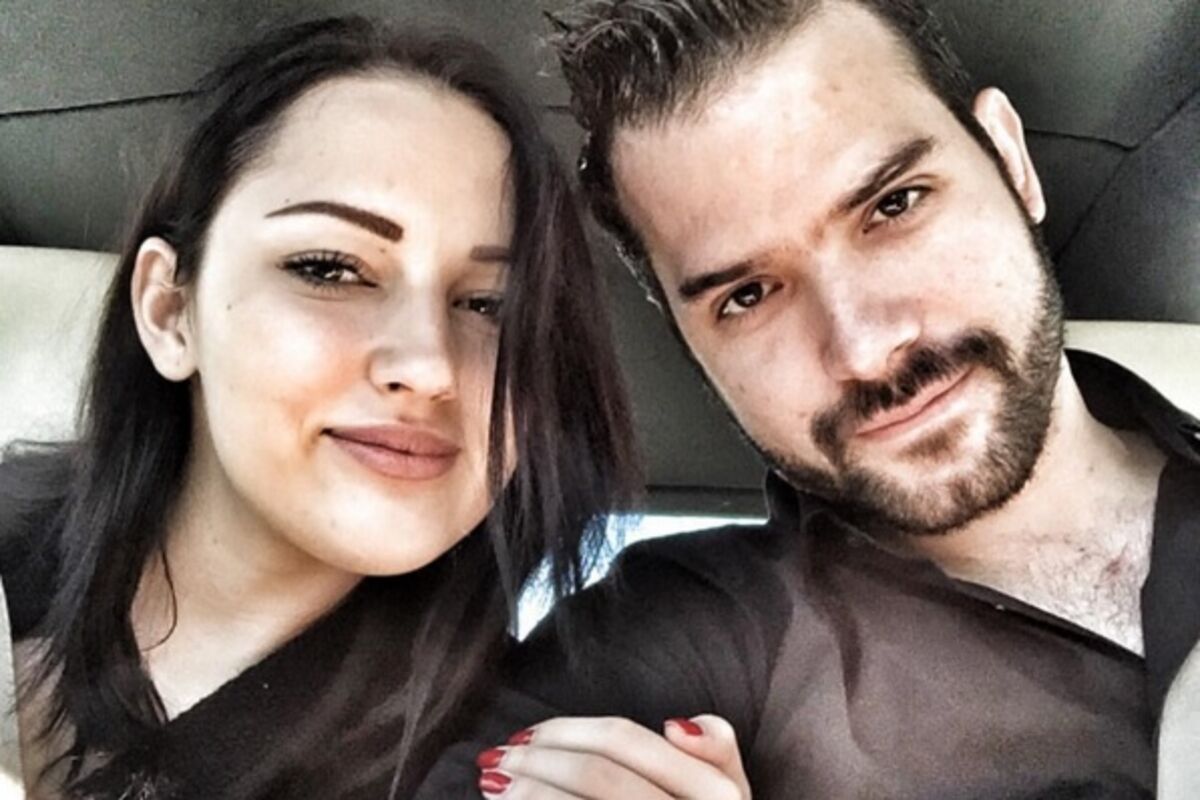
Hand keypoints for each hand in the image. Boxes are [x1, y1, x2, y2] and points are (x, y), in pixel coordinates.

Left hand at [475, 714, 750, 798]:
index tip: (528, 734)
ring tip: (493, 784)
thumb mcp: (726, 792)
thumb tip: (673, 726)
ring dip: (523, 791)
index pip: (625, 741)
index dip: (567, 731)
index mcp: (719, 795)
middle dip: (535, 759)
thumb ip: (716, 749)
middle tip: (497, 755)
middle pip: (595, 775)